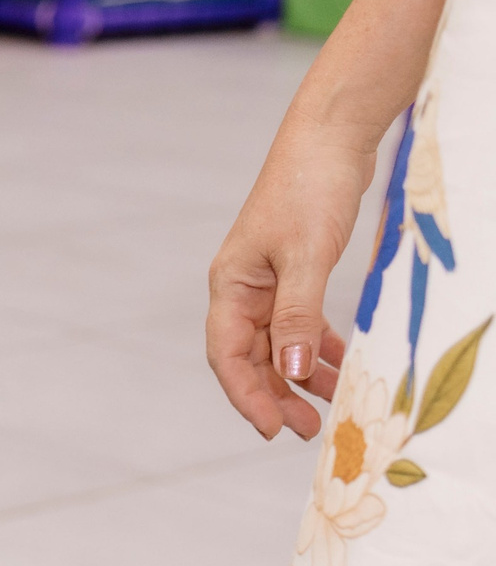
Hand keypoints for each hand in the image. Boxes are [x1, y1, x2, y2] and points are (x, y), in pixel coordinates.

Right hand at [206, 122, 373, 439]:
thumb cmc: (310, 189)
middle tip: (306, 428)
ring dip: (298, 377)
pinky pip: (299, 324)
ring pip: (276, 345)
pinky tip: (335, 366)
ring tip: (328, 405)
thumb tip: (293, 372)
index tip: (273, 429)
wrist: (331, 136)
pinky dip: (315, 348)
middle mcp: (242, 290)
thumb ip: (298, 317)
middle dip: (275, 396)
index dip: (247, 397)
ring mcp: (268, 282)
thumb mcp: (306, 258)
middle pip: (250, 358)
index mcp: (230, 287)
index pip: (229, 356)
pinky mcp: (294, 273)